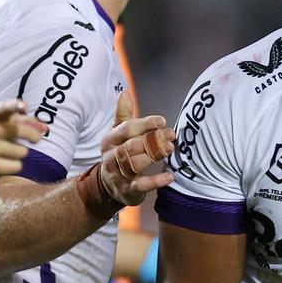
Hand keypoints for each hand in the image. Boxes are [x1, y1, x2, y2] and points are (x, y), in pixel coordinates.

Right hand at [0, 99, 47, 176]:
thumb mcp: (5, 121)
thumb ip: (26, 122)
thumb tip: (44, 128)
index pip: (3, 108)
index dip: (14, 106)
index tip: (24, 107)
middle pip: (18, 130)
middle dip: (33, 135)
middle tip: (37, 139)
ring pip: (20, 151)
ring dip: (23, 152)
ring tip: (18, 151)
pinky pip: (15, 166)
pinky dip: (18, 165)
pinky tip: (14, 163)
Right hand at [99, 91, 174, 205]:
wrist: (110, 185)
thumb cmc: (119, 152)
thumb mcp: (118, 134)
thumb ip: (123, 115)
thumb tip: (124, 92)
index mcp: (110, 140)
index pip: (127, 129)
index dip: (145, 124)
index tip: (162, 121)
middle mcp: (110, 157)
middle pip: (132, 146)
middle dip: (153, 140)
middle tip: (171, 136)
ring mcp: (117, 174)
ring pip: (135, 163)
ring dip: (155, 156)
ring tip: (171, 149)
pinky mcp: (126, 190)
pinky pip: (140, 185)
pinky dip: (156, 181)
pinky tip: (169, 177)